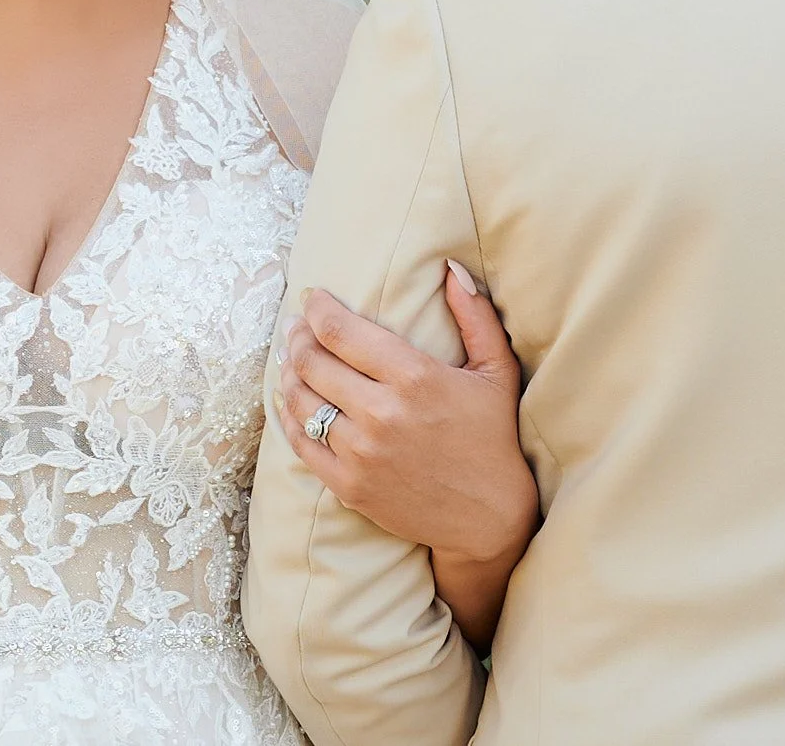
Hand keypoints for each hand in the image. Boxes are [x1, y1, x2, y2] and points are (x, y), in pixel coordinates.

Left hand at [274, 261, 538, 567]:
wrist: (489, 516)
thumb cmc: (493, 436)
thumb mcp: (496, 370)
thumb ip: (475, 315)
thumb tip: (452, 268)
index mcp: (415, 377)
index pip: (342, 331)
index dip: (318, 308)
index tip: (312, 297)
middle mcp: (382, 413)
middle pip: (313, 362)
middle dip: (297, 336)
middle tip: (295, 325)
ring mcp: (361, 453)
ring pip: (301, 400)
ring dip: (288, 372)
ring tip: (289, 357)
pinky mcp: (349, 485)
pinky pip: (301, 443)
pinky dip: (288, 417)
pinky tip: (289, 400)